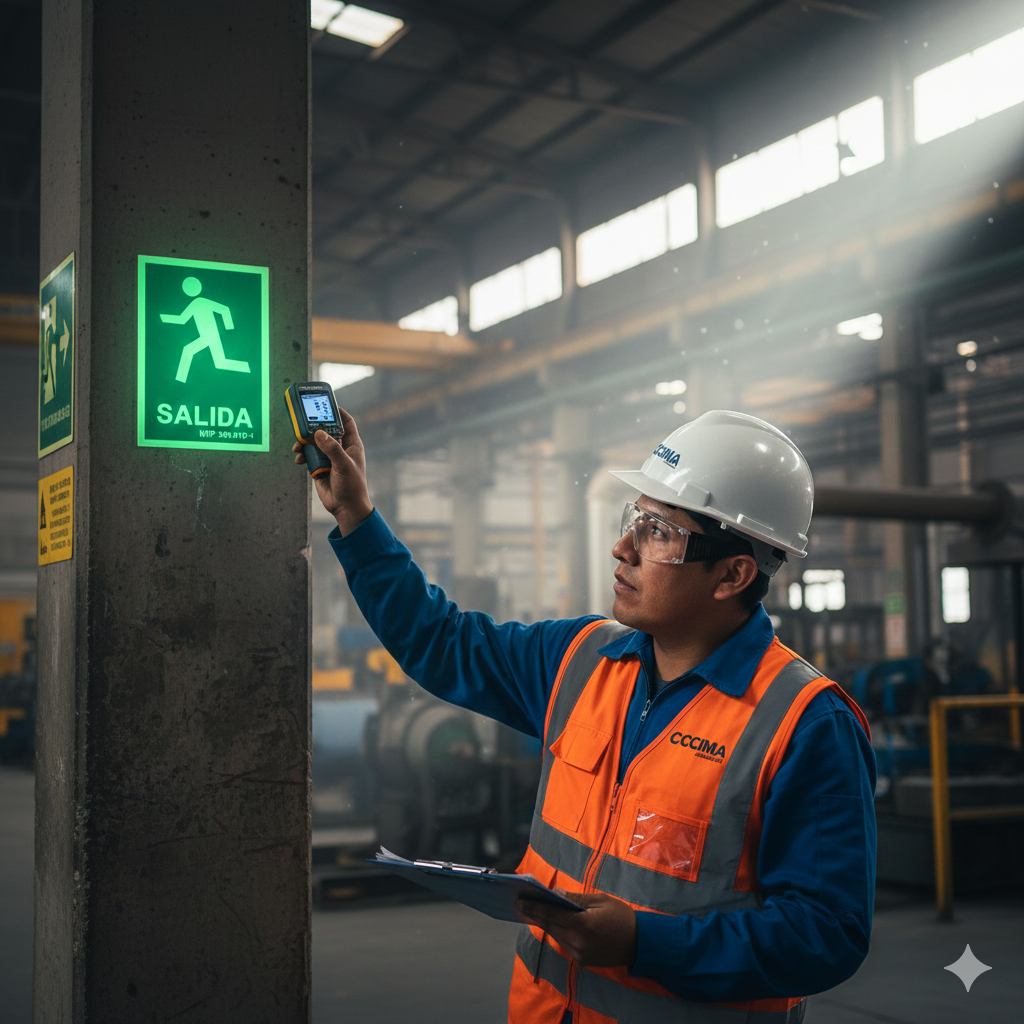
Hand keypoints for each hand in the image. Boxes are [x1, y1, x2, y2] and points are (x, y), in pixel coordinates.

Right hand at [292, 407, 373, 535]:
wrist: (345, 508)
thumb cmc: (352, 486)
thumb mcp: (343, 465)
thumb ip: (332, 448)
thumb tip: (319, 433)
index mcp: (352, 445)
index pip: (346, 422)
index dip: (337, 411)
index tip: (326, 404)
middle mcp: (340, 449)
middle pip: (326, 430)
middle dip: (314, 426)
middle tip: (303, 422)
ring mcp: (329, 457)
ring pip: (314, 443)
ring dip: (305, 442)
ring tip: (298, 445)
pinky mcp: (319, 467)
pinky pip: (308, 456)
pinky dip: (302, 455)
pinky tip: (299, 459)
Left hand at [515, 890, 637, 968]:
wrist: (639, 943)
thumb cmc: (621, 917)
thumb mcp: (600, 900)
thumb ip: (576, 899)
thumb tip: (556, 894)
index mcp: (584, 925)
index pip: (553, 914)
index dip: (535, 907)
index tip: (520, 901)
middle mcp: (579, 942)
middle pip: (550, 926)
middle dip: (535, 914)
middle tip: (520, 904)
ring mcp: (580, 954)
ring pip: (555, 935)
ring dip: (545, 923)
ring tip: (532, 910)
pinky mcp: (582, 961)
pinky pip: (564, 943)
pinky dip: (557, 932)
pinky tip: (551, 922)